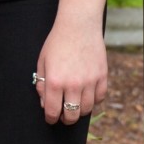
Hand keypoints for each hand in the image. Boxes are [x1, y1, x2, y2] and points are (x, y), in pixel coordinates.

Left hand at [34, 11, 107, 125]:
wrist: (78, 25)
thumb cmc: (58, 42)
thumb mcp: (42, 62)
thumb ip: (41, 84)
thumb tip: (45, 103)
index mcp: (54, 81)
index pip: (53, 111)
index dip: (51, 118)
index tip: (51, 118)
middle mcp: (73, 84)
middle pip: (72, 115)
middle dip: (66, 119)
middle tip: (64, 115)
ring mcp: (90, 81)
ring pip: (86, 109)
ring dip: (80, 110)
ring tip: (75, 104)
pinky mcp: (102, 76)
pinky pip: (99, 98)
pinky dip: (93, 100)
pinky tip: (87, 94)